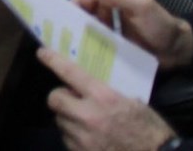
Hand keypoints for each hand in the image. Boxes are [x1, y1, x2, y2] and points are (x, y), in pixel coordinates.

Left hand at [38, 46, 178, 150]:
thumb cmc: (149, 128)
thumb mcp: (131, 101)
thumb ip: (105, 93)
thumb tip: (85, 88)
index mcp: (104, 97)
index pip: (70, 73)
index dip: (53, 60)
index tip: (43, 53)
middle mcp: (88, 116)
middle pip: (55, 99)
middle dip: (61, 97)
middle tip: (72, 99)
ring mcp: (83, 139)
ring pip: (60, 121)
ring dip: (69, 118)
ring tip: (85, 122)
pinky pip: (67, 140)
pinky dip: (74, 137)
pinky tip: (89, 139)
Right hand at [69, 0, 192, 69]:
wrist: (178, 50)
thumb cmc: (161, 24)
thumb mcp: (142, 6)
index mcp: (114, 3)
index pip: (89, 0)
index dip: (76, 4)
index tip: (63, 13)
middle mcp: (109, 19)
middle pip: (85, 18)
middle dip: (73, 23)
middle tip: (60, 33)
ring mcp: (112, 37)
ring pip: (90, 35)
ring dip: (80, 39)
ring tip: (65, 49)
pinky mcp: (116, 52)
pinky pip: (99, 50)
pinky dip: (91, 52)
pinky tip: (81, 59)